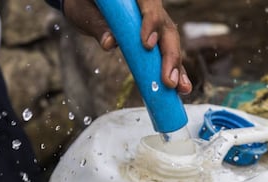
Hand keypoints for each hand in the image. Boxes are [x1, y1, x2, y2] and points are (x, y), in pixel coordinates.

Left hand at [63, 0, 191, 93]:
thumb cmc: (86, 4)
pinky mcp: (154, 40)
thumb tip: (109, 43)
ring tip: (181, 88)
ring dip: (176, 68)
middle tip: (169, 80)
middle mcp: (150, 9)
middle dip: (170, 56)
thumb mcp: (87, 12)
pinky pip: (164, 55)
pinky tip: (180, 87)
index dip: (151, 24)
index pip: (150, 6)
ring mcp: (155, 25)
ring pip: (170, 44)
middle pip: (167, 30)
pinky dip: (172, 71)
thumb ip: (99, 25)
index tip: (147, 45)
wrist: (86, 6)